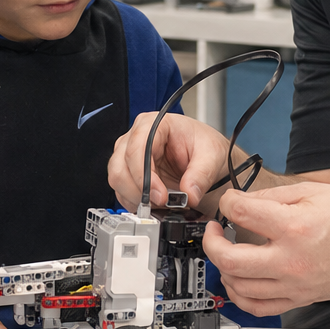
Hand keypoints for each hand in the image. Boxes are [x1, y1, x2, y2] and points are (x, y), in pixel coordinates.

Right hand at [108, 111, 232, 210]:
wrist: (206, 157)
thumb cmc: (205, 146)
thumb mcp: (212, 156)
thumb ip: (201, 175)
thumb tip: (188, 194)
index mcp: (155, 124)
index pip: (137, 148)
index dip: (144, 175)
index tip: (160, 195)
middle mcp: (137, 137)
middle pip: (120, 167)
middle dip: (139, 191)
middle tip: (162, 203)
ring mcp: (129, 155)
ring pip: (117, 181)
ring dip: (137, 199)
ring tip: (162, 204)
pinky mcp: (129, 173)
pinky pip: (122, 192)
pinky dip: (137, 203)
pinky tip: (156, 204)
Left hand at [204, 183, 329, 314]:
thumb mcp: (314, 191)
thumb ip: (273, 196)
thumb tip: (244, 202)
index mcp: (295, 227)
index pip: (241, 214)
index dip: (228, 203)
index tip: (230, 203)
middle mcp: (292, 261)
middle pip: (229, 259)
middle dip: (212, 242)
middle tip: (214, 231)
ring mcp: (296, 284)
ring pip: (240, 288)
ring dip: (223, 270)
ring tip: (225, 254)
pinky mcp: (303, 298)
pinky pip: (260, 308)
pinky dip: (240, 297)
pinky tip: (237, 283)